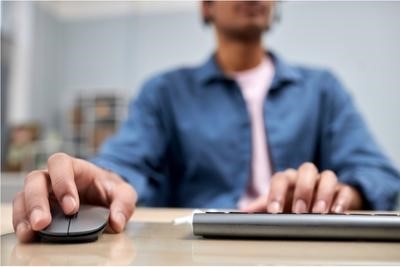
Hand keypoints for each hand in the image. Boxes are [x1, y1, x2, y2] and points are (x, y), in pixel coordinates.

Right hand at [12, 153, 136, 242]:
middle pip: (35, 179)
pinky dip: (22, 223)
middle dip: (37, 200)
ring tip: (32, 231)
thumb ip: (123, 204)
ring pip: (24, 195)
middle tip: (44, 222)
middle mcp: (53, 177)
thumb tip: (117, 222)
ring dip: (25, 213)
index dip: (62, 183)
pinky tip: (28, 235)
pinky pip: (22, 212)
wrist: (103, 197)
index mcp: (74, 167)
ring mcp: (43, 193)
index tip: (71, 207)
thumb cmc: (109, 190)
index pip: (61, 165)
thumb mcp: (123, 193)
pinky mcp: (37, 209)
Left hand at [242, 162, 362, 212]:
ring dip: (323, 193)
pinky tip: (336, 212)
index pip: (280, 178)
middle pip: (306, 170)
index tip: (274, 211)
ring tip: (319, 212)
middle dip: (302, 190)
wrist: (323, 203)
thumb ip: (262, 206)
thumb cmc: (297, 202)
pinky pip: (344, 189)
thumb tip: (243, 211)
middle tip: (299, 212)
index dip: (276, 193)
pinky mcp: (344, 190)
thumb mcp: (280, 203)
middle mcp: (307, 177)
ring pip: (327, 176)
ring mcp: (326, 182)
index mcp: (290, 179)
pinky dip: (341, 200)